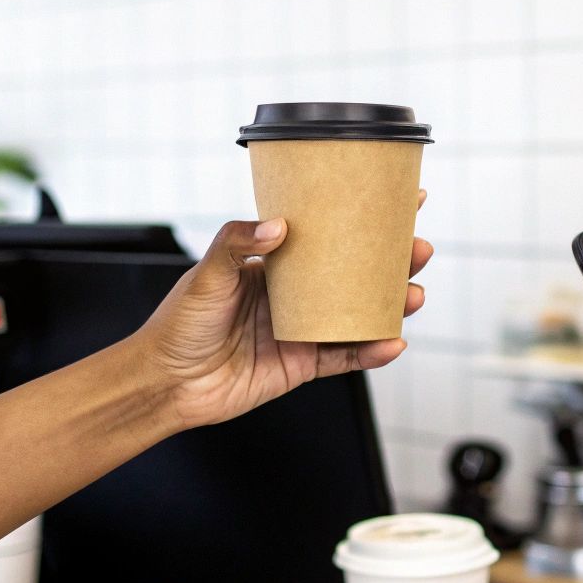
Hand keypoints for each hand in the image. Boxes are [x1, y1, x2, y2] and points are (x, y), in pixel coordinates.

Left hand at [135, 196, 432, 430]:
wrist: (165, 383)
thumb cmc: (177, 326)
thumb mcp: (206, 273)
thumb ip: (237, 242)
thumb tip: (278, 225)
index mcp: (273, 265)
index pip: (325, 235)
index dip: (361, 218)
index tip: (398, 199)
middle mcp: (293, 295)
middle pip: (354, 274)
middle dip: (391, 261)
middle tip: (417, 248)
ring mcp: (302, 330)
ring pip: (359, 314)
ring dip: (391, 305)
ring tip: (414, 294)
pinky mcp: (303, 365)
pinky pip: (346, 357)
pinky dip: (371, 351)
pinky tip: (392, 342)